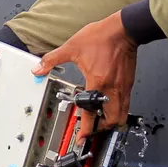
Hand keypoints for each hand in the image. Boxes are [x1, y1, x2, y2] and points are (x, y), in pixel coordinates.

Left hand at [34, 11, 137, 133]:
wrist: (122, 29)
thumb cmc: (101, 37)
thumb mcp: (72, 47)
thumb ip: (52, 59)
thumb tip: (38, 68)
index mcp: (97, 82)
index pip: (92, 113)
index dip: (87, 129)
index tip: (83, 137)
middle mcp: (112, 88)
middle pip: (113, 120)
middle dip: (103, 128)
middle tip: (93, 128)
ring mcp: (123, 87)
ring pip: (122, 114)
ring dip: (112, 120)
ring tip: (102, 119)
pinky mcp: (129, 82)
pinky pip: (126, 103)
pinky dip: (119, 108)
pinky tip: (109, 102)